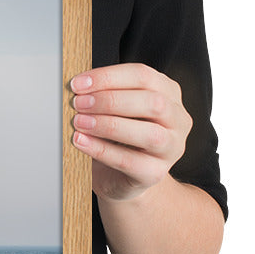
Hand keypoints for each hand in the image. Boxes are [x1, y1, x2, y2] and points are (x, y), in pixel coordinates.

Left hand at [69, 62, 191, 202]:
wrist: (120, 177)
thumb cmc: (117, 137)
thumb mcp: (115, 110)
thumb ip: (103, 95)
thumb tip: (77, 86)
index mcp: (168, 93)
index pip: (143, 76)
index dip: (108, 77)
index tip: (78, 83)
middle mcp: (177, 119)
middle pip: (152, 102)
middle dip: (110, 100)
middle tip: (78, 103)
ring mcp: (171, 148)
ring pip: (149, 134)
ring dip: (108, 125)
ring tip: (79, 122)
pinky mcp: (155, 173)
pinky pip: (130, 161)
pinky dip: (101, 150)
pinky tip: (81, 141)